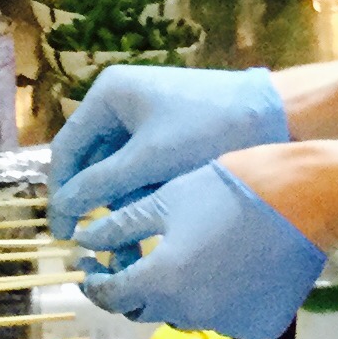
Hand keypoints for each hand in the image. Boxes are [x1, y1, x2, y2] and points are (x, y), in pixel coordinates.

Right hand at [49, 65, 287, 235]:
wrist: (275, 115)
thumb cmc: (206, 130)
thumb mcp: (148, 160)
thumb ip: (100, 184)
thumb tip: (62, 209)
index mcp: (109, 95)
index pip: (67, 148)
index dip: (61, 191)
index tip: (62, 231)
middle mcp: (122, 103)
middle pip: (93, 161)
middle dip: (97, 201)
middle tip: (96, 243)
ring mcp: (148, 117)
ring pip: (119, 169)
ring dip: (123, 201)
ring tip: (132, 235)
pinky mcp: (171, 133)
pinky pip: (144, 167)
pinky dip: (146, 192)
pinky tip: (155, 217)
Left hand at [74, 161, 327, 338]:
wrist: (307, 199)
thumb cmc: (231, 188)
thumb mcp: (167, 199)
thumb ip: (121, 227)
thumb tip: (86, 242)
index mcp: (161, 282)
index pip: (110, 294)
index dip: (94, 280)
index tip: (89, 265)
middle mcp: (189, 314)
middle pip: (145, 308)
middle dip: (132, 286)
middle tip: (131, 257)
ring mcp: (227, 324)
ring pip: (184, 314)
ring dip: (174, 292)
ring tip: (183, 254)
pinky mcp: (258, 326)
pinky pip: (224, 317)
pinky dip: (215, 298)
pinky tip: (224, 265)